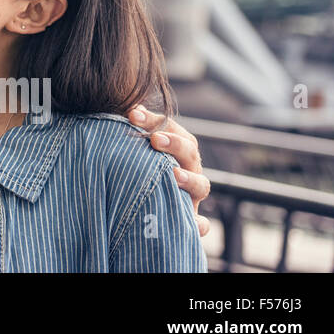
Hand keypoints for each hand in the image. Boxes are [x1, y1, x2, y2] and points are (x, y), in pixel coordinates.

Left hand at [128, 104, 210, 236]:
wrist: (142, 209)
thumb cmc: (136, 168)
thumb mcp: (135, 148)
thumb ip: (136, 130)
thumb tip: (131, 109)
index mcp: (175, 151)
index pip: (172, 130)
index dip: (155, 120)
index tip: (132, 115)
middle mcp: (187, 171)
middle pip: (190, 153)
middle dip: (174, 144)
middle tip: (155, 139)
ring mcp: (190, 195)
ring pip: (202, 185)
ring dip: (190, 180)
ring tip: (174, 174)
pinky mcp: (189, 220)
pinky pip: (200, 224)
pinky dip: (200, 224)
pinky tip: (195, 223)